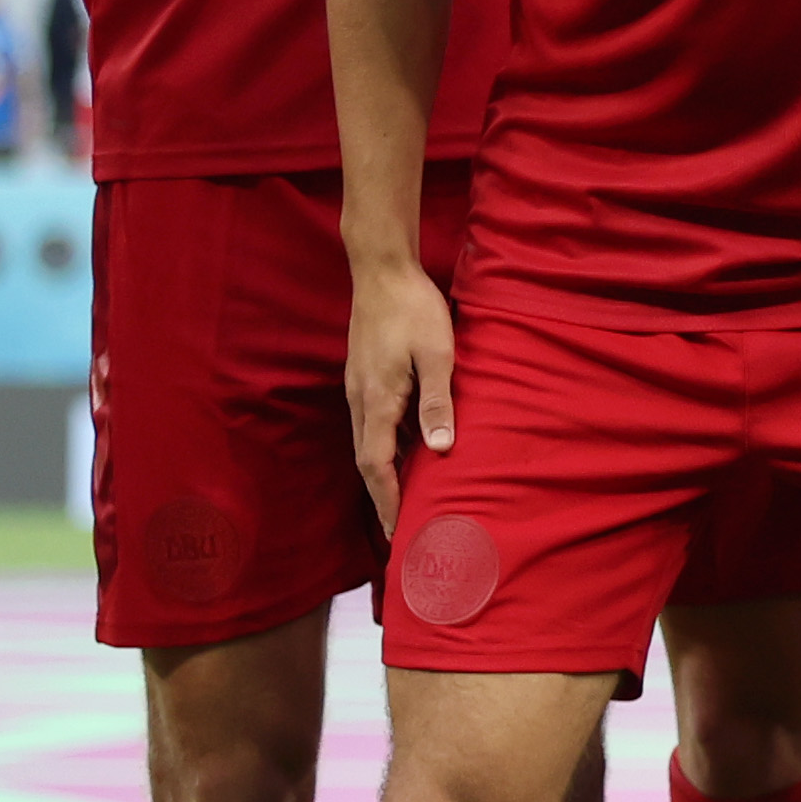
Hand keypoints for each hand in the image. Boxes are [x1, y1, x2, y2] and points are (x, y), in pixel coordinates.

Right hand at [346, 255, 454, 536]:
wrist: (381, 270)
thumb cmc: (413, 309)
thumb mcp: (437, 355)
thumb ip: (438, 403)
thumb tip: (441, 450)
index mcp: (378, 400)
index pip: (377, 465)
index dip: (387, 500)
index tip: (397, 530)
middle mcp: (361, 400)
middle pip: (369, 460)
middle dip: (383, 496)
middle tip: (400, 530)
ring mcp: (359, 388)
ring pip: (370, 442)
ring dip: (385, 473)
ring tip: (406, 500)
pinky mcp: (365, 377)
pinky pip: (375, 422)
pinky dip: (388, 446)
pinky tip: (411, 452)